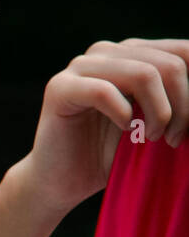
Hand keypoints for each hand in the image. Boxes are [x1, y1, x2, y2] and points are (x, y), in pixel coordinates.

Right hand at [17, 38, 188, 215]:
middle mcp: (108, 52)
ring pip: (143, 74)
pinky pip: (104, 92)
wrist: (61, 184)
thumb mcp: (155, 123)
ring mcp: (81, 67)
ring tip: (152, 138)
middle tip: (173, 138)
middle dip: (182, 106)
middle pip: (169, 64)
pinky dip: (123, 115)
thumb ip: (177, 102)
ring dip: (158, 112)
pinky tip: (124, 131)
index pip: (184, 52)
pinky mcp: (60, 88)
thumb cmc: (109, 157)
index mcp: (133, 54)